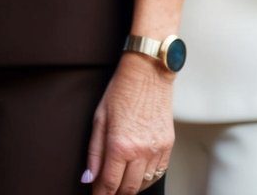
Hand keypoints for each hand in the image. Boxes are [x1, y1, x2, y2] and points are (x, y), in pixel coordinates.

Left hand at [84, 54, 173, 192]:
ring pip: (143, 184)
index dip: (100, 194)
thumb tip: (88, 178)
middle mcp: (140, 152)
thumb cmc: (120, 91)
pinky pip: (158, 174)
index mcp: (119, 144)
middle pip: (127, 189)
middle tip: (105, 190)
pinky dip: (146, 179)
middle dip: (114, 193)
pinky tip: (137, 175)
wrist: (148, 74)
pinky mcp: (168, 147)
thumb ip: (93, 152)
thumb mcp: (99, 118)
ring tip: (119, 182)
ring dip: (130, 187)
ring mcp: (157, 151)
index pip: (109, 183)